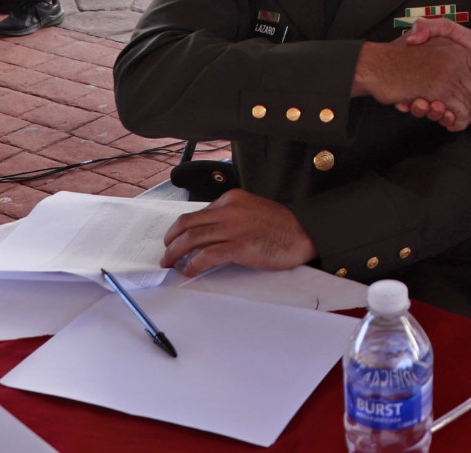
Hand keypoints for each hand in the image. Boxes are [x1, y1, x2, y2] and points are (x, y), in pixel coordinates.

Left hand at [161, 189, 315, 276]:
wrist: (304, 233)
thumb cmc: (282, 225)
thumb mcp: (252, 210)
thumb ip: (231, 217)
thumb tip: (210, 235)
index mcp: (232, 199)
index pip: (197, 213)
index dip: (181, 229)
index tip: (175, 240)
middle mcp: (229, 210)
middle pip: (188, 224)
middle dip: (171, 240)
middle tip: (166, 253)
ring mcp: (233, 228)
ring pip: (192, 239)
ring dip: (175, 253)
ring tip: (170, 264)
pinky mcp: (239, 246)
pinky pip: (206, 255)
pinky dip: (192, 264)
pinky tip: (188, 270)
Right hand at [352, 33, 470, 130]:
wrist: (375, 64)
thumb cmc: (397, 56)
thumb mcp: (424, 41)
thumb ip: (445, 50)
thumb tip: (466, 70)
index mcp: (457, 49)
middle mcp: (458, 60)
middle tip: (463, 116)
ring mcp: (450, 74)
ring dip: (464, 118)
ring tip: (451, 120)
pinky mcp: (439, 90)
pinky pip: (460, 113)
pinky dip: (455, 122)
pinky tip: (445, 120)